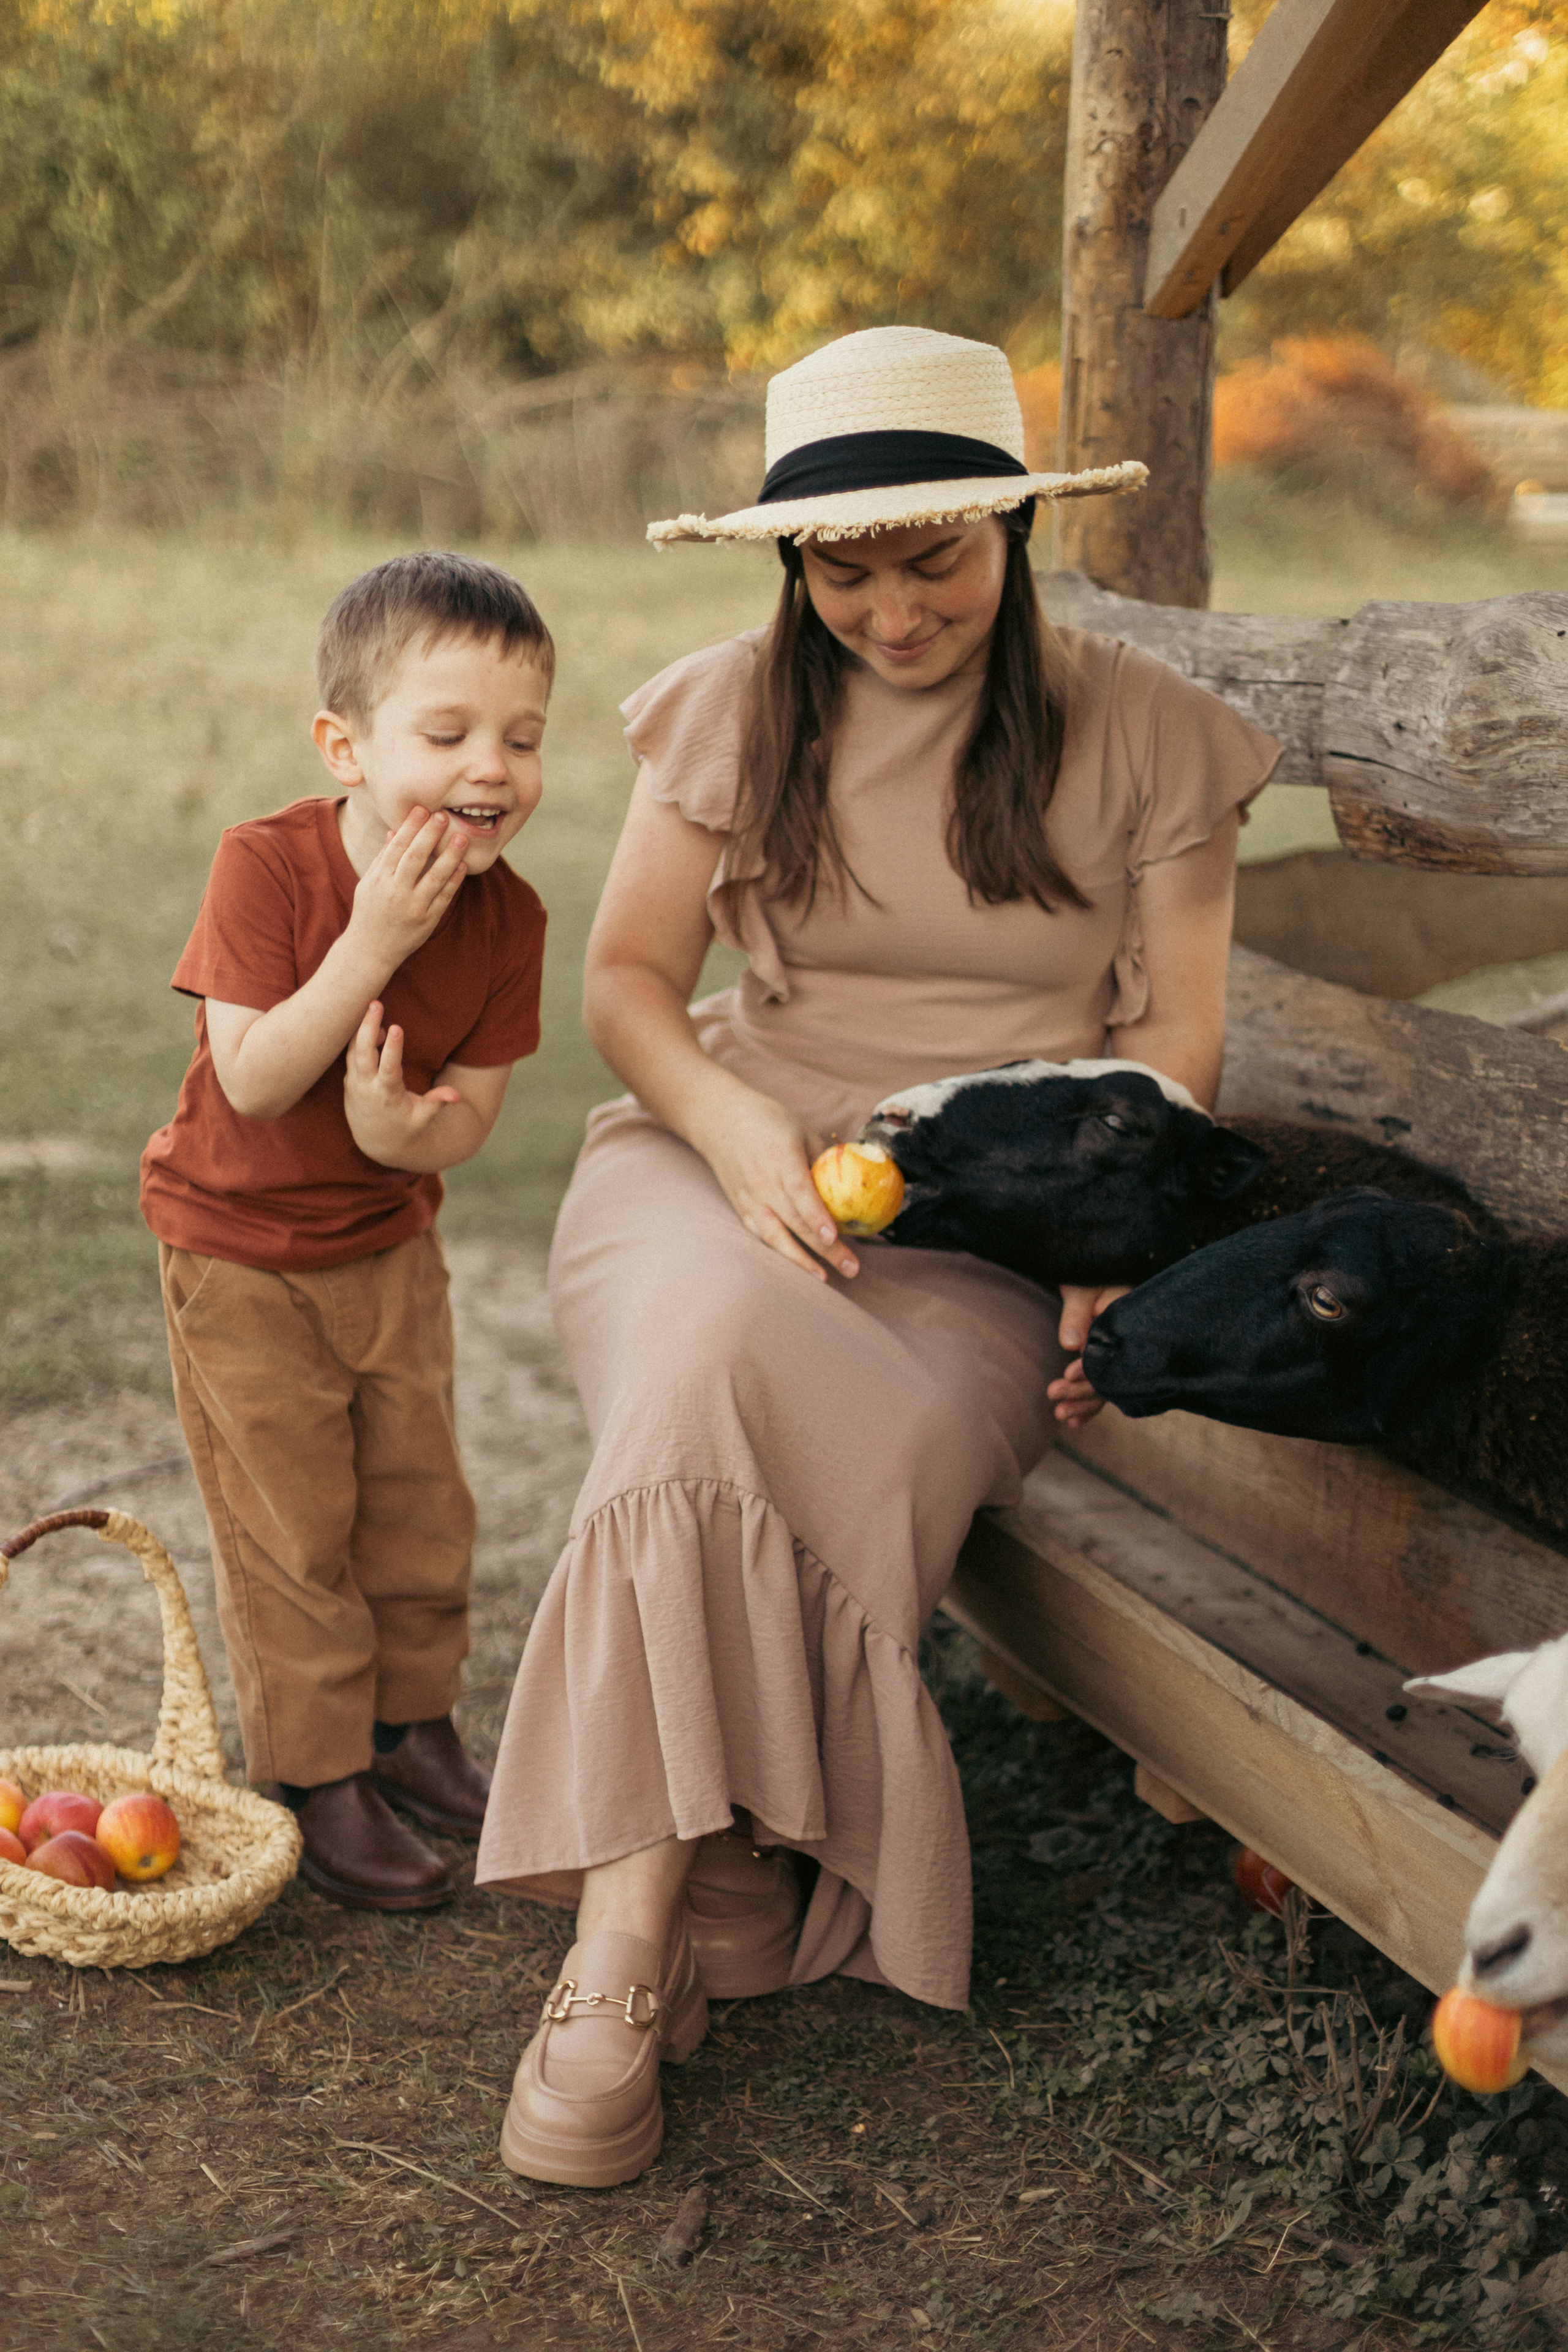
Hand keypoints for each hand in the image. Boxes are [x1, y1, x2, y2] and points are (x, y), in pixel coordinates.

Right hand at [344, 807, 468, 975]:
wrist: (369, 950)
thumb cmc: (369, 912)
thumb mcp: (368, 884)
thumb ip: (383, 858)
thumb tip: (395, 831)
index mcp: (379, 880)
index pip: (396, 847)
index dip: (410, 827)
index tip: (422, 809)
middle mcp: (395, 892)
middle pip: (415, 858)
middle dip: (429, 835)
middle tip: (443, 816)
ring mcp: (413, 908)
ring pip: (434, 877)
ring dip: (449, 856)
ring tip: (461, 838)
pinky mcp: (427, 921)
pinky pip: (444, 898)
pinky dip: (454, 881)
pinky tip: (463, 865)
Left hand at [344, 1002, 461, 1166]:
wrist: (376, 1142)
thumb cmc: (406, 1126)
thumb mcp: (423, 1119)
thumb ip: (437, 1103)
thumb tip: (457, 1097)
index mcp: (387, 1096)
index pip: (388, 1069)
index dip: (392, 1048)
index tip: (397, 1026)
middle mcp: (366, 1088)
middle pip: (363, 1053)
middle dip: (368, 1027)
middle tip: (376, 1003)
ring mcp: (354, 1083)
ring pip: (353, 1050)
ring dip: (361, 1028)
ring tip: (374, 1006)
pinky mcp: (349, 1079)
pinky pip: (350, 1054)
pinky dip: (357, 1037)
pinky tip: (369, 1023)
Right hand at [695, 1092, 859, 1280]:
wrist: (719, 1119)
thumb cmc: (767, 1121)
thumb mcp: (801, 1130)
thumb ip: (824, 1159)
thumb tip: (854, 1184)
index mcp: (780, 1157)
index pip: (799, 1191)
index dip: (816, 1216)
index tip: (833, 1236)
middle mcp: (762, 1182)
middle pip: (794, 1221)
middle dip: (824, 1248)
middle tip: (852, 1268)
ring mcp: (749, 1198)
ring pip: (774, 1236)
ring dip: (800, 1260)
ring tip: (824, 1278)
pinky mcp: (741, 1209)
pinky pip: (763, 1235)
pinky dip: (782, 1252)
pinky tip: (801, 1266)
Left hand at [1048, 1282, 1131, 1428]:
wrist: (1090, 1266)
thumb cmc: (1086, 1271)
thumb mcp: (1081, 1286)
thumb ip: (1076, 1312)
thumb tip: (1070, 1344)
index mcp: (1126, 1323)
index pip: (1110, 1354)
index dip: (1090, 1369)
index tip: (1067, 1374)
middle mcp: (1126, 1344)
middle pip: (1109, 1376)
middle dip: (1082, 1390)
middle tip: (1054, 1394)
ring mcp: (1117, 1353)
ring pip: (1104, 1385)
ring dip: (1083, 1402)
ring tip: (1060, 1414)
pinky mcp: (1105, 1359)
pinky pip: (1101, 1385)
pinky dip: (1087, 1403)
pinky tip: (1072, 1421)